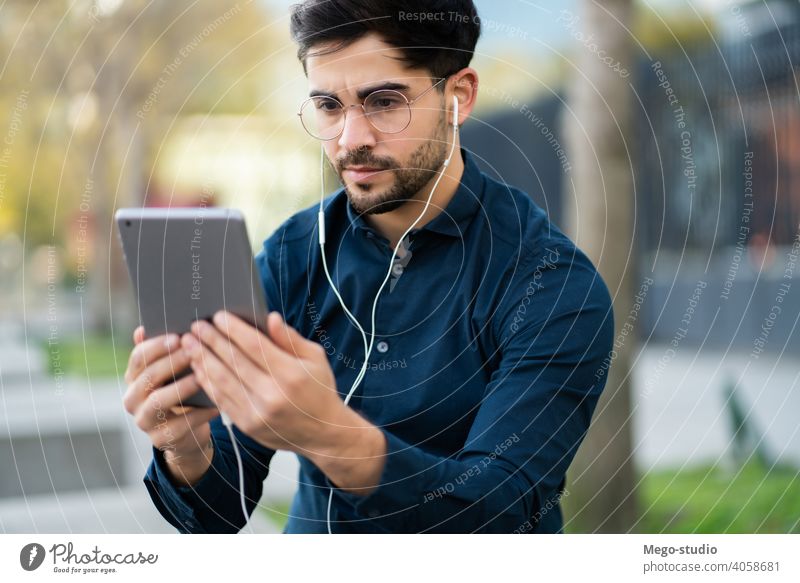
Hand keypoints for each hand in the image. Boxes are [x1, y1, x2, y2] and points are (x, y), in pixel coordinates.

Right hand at [123, 326, 219, 467]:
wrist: (187, 432)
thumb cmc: (184, 392)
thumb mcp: (175, 371)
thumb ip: (166, 351)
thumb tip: (143, 328)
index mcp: (135, 377)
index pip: (138, 357)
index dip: (157, 346)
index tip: (179, 336)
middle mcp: (132, 399)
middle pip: (148, 377)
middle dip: (172, 362)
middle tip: (194, 351)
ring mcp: (144, 421)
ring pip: (159, 401)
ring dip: (182, 387)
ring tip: (202, 376)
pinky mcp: (160, 439)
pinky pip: (179, 425)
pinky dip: (199, 414)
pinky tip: (216, 405)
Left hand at [181, 311, 348, 456]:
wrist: (323, 433)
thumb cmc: (319, 389)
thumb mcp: (315, 358)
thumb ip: (290, 338)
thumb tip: (269, 317)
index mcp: (290, 374)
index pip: (255, 346)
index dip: (234, 330)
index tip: (218, 316)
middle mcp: (272, 395)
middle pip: (234, 362)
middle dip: (211, 341)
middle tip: (195, 326)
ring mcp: (258, 413)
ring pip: (222, 381)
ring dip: (202, 360)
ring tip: (189, 344)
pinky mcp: (248, 426)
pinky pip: (221, 400)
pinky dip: (208, 382)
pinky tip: (199, 368)